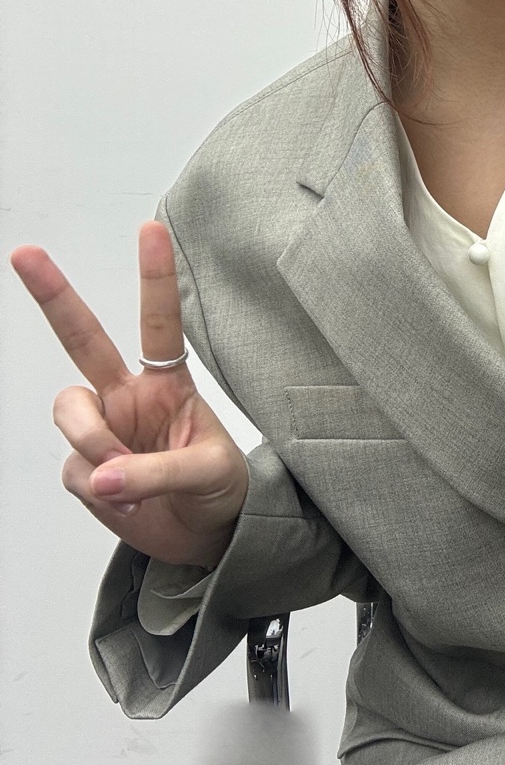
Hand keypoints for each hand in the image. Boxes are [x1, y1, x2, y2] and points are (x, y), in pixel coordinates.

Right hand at [10, 221, 249, 568]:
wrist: (206, 536)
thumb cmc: (219, 489)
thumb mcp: (210, 473)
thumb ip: (158, 470)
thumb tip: (102, 475)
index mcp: (168, 381)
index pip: (160, 321)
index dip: (154, 275)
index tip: (150, 229)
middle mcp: (127, 395)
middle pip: (82, 338)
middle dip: (52, 295)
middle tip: (25, 254)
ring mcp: (102, 428)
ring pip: (69, 413)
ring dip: (92, 442)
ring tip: (126, 480)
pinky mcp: (85, 468)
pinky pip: (75, 470)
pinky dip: (99, 489)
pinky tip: (127, 502)